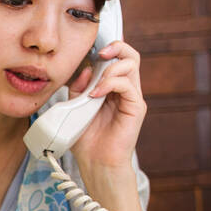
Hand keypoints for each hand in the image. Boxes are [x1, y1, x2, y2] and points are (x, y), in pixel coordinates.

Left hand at [67, 39, 146, 172]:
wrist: (95, 162)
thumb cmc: (86, 139)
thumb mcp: (74, 107)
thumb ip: (79, 87)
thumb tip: (86, 69)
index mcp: (111, 87)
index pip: (117, 58)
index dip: (109, 47)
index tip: (93, 49)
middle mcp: (125, 89)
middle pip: (130, 55)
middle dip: (115, 47)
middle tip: (100, 54)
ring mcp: (132, 97)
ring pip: (131, 64)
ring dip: (109, 68)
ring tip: (95, 85)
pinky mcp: (136, 107)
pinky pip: (127, 84)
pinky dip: (110, 83)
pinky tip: (95, 95)